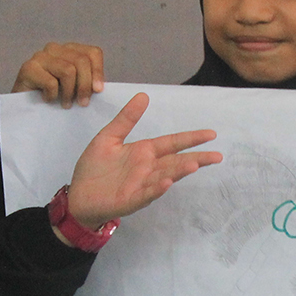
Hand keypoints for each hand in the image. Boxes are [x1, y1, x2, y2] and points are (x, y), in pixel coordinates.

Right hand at [15, 42, 105, 107]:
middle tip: (82, 104)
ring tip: (66, 105)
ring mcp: (40, 56)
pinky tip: (47, 100)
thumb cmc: (57, 101)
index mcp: (70, 50)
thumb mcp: (79, 90)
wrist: (27, 114)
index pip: (92, 52)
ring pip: (68, 70)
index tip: (98, 91)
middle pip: (81, 61)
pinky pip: (51, 82)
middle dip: (85, 86)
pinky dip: (53, 96)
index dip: (98, 71)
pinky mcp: (28, 68)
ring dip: (69, 93)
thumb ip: (92, 84)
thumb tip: (106, 89)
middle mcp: (55, 48)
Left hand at [57, 93, 221, 238]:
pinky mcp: (131, 200)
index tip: (211, 134)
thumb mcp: (109, 137)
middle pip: (176, 161)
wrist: (79, 195)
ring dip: (179, 171)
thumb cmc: (94, 168)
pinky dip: (157, 189)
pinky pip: (146, 193)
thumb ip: (126, 119)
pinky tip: (167, 183)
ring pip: (165, 176)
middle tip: (217, 156)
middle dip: (196, 158)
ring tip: (195, 164)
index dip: (191, 139)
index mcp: (144, 152)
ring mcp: (142, 185)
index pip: (172, 143)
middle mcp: (148, 168)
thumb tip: (144, 95)